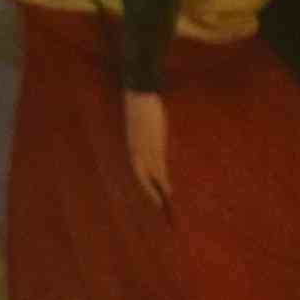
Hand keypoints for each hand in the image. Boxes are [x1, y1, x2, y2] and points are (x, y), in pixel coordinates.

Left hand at [123, 88, 173, 205]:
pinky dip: (163, 179)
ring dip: (160, 187)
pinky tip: (168, 187)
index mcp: (131, 145)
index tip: (151, 192)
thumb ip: (145, 139)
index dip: (144, 183)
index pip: (138, 169)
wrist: (139, 95)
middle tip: (157, 204)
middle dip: (149, 191)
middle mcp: (136, 150)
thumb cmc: (140, 106)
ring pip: (153, 174)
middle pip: (142, 177)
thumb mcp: (140, 127)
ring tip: (167, 197)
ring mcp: (146, 148)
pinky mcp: (155, 144)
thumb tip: (154, 148)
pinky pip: (159, 166)